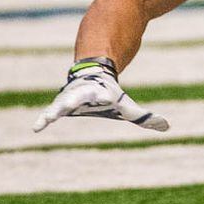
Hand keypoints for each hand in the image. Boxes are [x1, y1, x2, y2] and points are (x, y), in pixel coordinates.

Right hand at [33, 59, 168, 132]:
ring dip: (55, 111)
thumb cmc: (110, 95)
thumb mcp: (127, 107)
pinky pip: (51, 113)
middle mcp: (84, 94)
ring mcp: (69, 98)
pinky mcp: (60, 104)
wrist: (92, 75)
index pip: (103, 95)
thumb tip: (166, 127)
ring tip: (46, 120)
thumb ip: (144, 118)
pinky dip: (44, 119)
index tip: (105, 97)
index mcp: (101, 93)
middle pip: (79, 97)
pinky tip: (36, 128)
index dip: (104, 97)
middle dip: (73, 101)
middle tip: (68, 105)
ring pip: (61, 103)